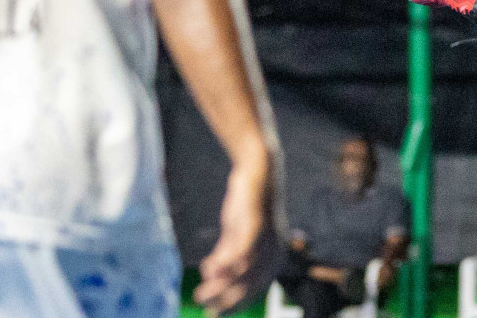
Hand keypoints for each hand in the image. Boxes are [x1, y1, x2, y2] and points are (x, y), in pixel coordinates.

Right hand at [195, 158, 279, 315]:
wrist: (258, 172)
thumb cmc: (248, 207)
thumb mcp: (237, 235)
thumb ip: (228, 255)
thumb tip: (212, 278)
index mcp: (274, 258)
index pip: (255, 291)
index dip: (234, 304)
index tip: (215, 313)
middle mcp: (275, 252)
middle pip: (249, 286)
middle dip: (224, 300)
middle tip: (201, 303)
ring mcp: (268, 239)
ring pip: (243, 272)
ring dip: (220, 286)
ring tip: (201, 294)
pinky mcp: (257, 224)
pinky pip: (242, 250)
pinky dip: (225, 263)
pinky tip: (209, 270)